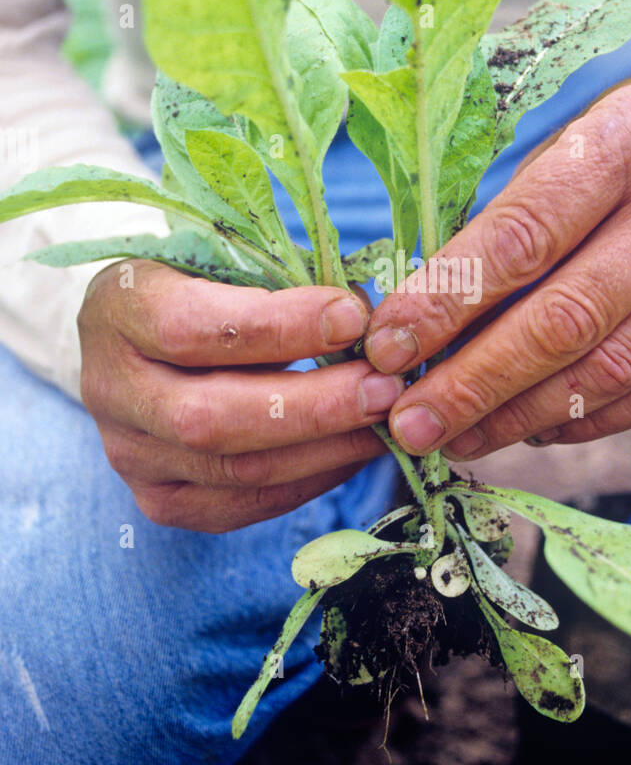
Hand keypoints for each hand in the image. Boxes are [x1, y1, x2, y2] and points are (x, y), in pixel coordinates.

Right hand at [78, 261, 400, 530]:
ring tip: (386, 418)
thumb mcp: (225, 260)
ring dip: (325, 447)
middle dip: (313, 406)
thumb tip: (364, 319)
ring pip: (235, 471)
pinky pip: (245, 505)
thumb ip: (282, 284)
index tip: (353, 317)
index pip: (193, 329)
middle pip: (212, 418)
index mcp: (118, 308)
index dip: (280, 327)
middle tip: (384, 386)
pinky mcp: (162, 501)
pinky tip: (356, 450)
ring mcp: (130, 455)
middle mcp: (110, 389)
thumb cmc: (203, 286)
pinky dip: (312, 479)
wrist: (149, 344)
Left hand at [364, 5, 630, 457]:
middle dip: (476, 383)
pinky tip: (535, 430)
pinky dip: (590, 422)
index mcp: (628, 139)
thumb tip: (423, 321)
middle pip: (568, 318)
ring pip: (614, 369)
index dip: (446, 302)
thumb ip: (511, 220)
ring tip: (461, 437)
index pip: (523, 237)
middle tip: (410, 424)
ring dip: (524, 417)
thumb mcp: (575, 137)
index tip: (386, 350)